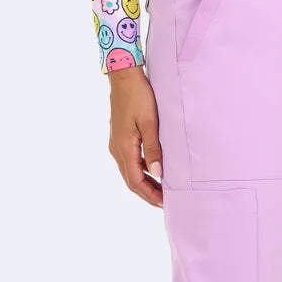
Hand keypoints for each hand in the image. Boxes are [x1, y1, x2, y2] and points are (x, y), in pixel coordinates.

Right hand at [108, 64, 163, 206]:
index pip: (135, 181)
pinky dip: (142, 170)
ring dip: (145, 183)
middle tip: (165, 202)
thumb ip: (154, 149)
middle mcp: (117, 149)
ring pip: (130, 172)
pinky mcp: (120, 138)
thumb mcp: (150, 122)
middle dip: (147, 193)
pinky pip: (130, 161)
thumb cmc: (139, 96)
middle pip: (131, 180)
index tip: (164, 203)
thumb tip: (158, 174)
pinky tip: (154, 170)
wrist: (124, 77)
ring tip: (162, 189)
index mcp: (124, 148)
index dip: (149, 194)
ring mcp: (117, 144)